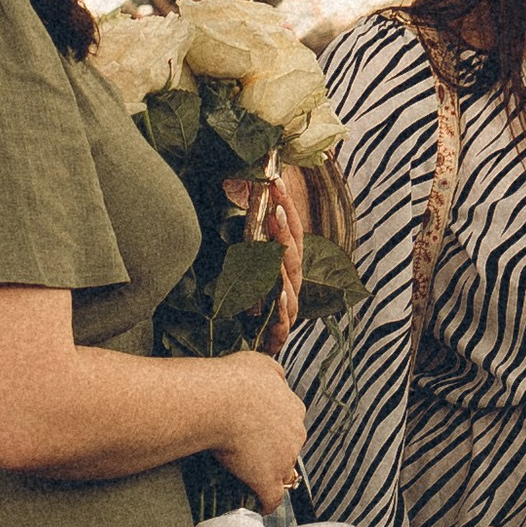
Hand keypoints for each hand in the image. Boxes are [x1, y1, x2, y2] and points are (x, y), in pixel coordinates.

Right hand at [211, 350, 305, 511]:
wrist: (219, 401)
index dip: (274, 426)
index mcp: (294, 408)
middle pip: (288, 447)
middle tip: (248, 450)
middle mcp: (295, 434)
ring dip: (268, 474)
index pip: (290, 421)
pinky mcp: (267, 480)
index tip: (258, 428)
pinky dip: (265, 503)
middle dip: (273, 450)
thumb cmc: (234, 379)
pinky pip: (272, 499)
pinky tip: (257, 505)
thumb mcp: (260, 363)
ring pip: (282, 472)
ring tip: (248, 477)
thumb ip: (274, 374)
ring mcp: (283, 460)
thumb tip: (279, 379)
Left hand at [223, 170, 306, 353]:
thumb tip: (231, 183)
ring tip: (276, 243)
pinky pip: (284, 321)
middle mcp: (290, 286)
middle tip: (274, 205)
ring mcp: (287, 311)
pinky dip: (283, 308)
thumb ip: (240, 228)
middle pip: (294, 253)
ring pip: (291, 283)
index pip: (291, 231)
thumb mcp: (235, 259)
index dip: (286, 205)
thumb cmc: (235, 302)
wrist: (231, 346)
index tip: (276, 180)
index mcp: (284, 267)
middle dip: (285, 228)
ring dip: (284, 260)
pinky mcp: (277, 336)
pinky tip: (279, 294)